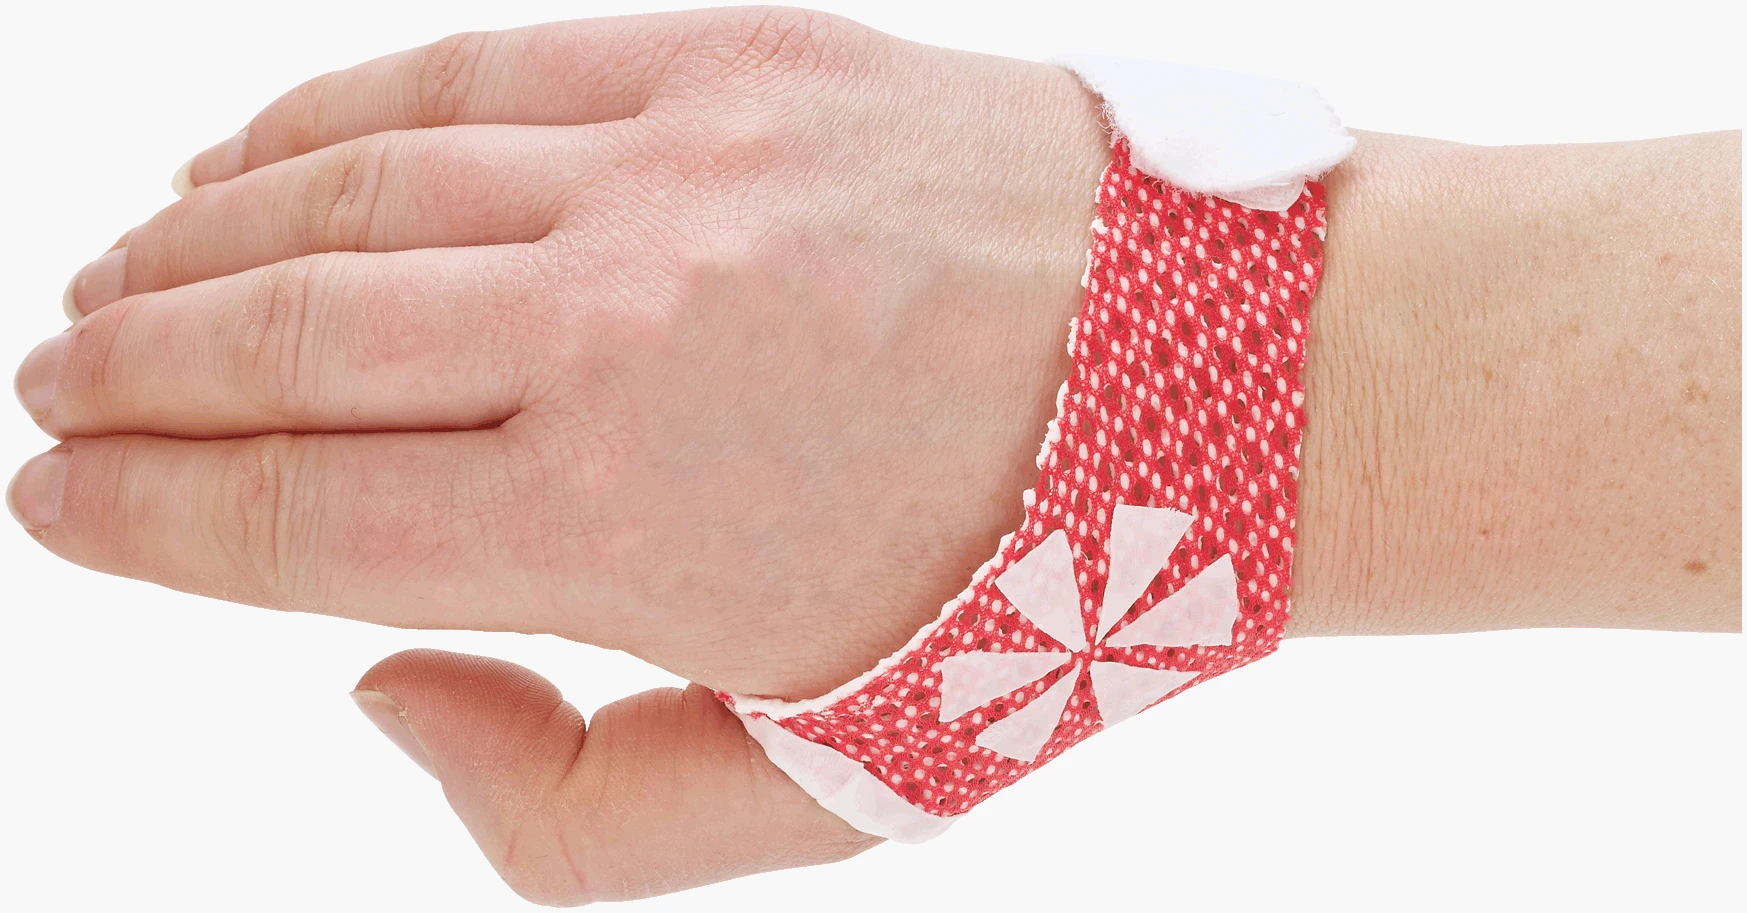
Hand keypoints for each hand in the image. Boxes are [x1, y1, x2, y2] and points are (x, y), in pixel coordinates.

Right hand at [12, 7, 1108, 901]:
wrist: (1227, 388)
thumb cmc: (1027, 598)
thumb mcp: (800, 796)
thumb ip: (554, 805)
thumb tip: (381, 676)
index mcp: (613, 524)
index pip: (282, 515)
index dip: (134, 513)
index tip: (56, 500)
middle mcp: (614, 326)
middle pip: (274, 339)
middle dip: (125, 372)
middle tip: (58, 389)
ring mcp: (672, 168)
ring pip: (346, 187)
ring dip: (198, 242)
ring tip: (125, 280)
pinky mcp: (734, 58)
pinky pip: (473, 69)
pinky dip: (332, 114)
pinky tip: (257, 156)